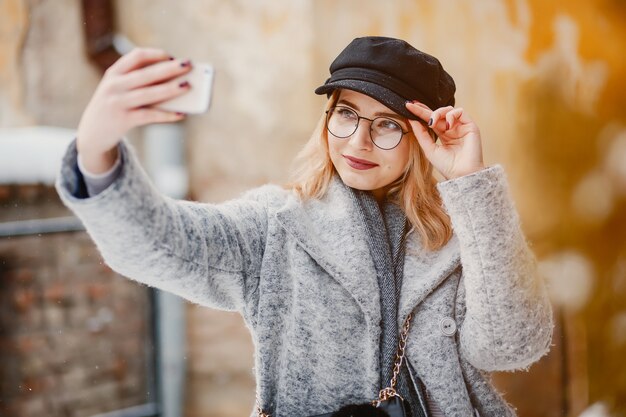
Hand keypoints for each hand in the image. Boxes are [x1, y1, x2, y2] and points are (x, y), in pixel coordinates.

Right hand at [77, 48, 191, 172]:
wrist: (92, 133)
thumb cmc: (115, 107)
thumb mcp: (120, 90)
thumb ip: (141, 84)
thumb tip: (177, 83)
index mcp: (114, 73)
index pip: (136, 56)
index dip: (156, 55)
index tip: (172, 57)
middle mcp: (114, 85)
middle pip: (146, 74)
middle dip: (169, 68)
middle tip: (188, 64)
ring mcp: (117, 102)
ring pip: (149, 94)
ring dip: (171, 89)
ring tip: (187, 86)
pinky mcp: (123, 120)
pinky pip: (150, 115)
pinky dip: (167, 114)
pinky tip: (182, 114)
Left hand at [405, 101, 484, 179]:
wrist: (461, 174)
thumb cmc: (447, 166)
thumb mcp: (429, 149)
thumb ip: (421, 134)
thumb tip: (411, 120)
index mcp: (443, 134)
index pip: (431, 120)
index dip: (420, 112)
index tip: (408, 106)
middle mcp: (452, 129)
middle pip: (438, 113)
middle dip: (425, 109)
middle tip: (413, 106)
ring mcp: (461, 127)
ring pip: (448, 109)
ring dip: (438, 113)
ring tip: (432, 122)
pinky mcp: (470, 126)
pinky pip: (460, 111)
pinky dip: (451, 115)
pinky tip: (447, 125)